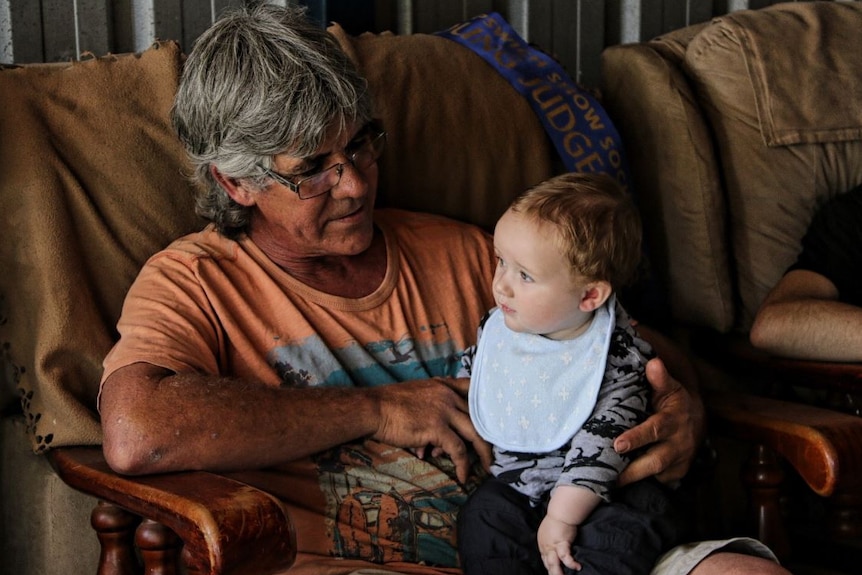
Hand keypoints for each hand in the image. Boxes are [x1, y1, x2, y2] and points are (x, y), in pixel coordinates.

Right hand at [372, 377, 491, 482]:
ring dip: (483, 453)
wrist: (373, 408)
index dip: (486, 406)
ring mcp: (444, 410)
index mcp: (443, 385)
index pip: (473, 390)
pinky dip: (463, 465)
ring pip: (475, 433)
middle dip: (489, 436)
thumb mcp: (416, 396)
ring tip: (486, 468)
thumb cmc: (389, 405)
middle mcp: (448, 395)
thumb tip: (436, 446)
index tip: (494, 422)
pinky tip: (463, 476)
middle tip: (493, 453)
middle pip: (479, 416)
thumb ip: (433, 409)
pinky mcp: (437, 427)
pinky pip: (458, 450)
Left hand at [537, 515, 580, 574]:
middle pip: (548, 564)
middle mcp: (546, 547)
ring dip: (558, 572)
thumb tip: (556, 550)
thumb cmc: (557, 521)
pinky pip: (565, 556)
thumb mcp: (549, 534)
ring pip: (553, 563)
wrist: (561, 513)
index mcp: (543, 545)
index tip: (554, 572)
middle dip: (553, 573)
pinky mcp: (561, 543)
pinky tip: (577, 567)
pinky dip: (571, 563)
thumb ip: (551, 543)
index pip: (545, 560)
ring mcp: (552, 546)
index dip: (550, 567)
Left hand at [614, 357, 704, 485]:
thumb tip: (653, 363)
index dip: (636, 438)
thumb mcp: (669, 387)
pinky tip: (617, 483)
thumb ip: (659, 378)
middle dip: (631, 470)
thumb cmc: (673, 402)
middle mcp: (678, 445)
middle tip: (606, 474)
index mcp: (672, 421)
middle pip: (654, 461)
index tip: (618, 445)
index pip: (654, 431)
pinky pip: (656, 481)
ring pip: (653, 475)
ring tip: (606, 483)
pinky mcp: (675, 475)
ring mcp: (678, 463)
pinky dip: (638, 483)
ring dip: (631, 479)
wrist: (697, 421)